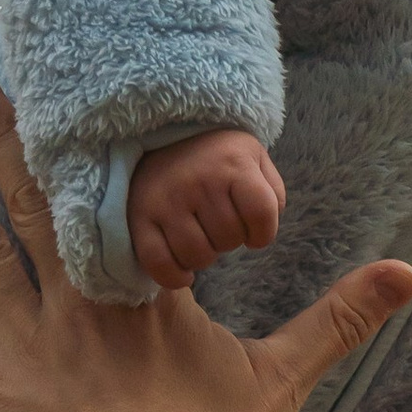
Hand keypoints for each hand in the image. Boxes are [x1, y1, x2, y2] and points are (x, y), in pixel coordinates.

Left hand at [0, 72, 411, 411]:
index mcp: (148, 292)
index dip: (95, 146)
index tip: (72, 88)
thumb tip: (409, 272)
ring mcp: (27, 342)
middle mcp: (81, 301)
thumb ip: (339, 319)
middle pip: (37, 200)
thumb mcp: (285, 382)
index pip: (118, 202)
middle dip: (4, 132)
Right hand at [129, 126, 285, 288]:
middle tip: (217, 224)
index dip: (263, 232)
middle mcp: (199, 180)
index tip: (253, 230)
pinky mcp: (140, 217)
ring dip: (205, 256)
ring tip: (200, 237)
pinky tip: (184, 272)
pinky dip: (175, 276)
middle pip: (229, 239)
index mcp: (233, 162)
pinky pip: (159, 263)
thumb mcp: (253, 156)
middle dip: (230, 240)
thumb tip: (264, 228)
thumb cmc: (216, 155)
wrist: (162, 134)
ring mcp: (167, 200)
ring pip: (198, 255)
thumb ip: (271, 190)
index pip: (262, 213)